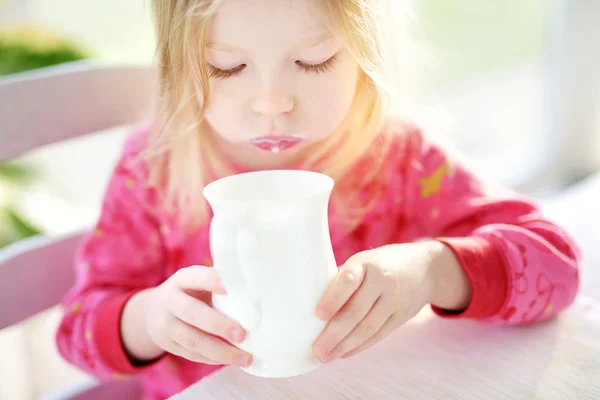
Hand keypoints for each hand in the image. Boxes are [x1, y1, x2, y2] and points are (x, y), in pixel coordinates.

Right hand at [124, 265, 252, 366]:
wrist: (153, 311)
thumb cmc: (189, 293)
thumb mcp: (197, 282)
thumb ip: (218, 284)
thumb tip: (253, 294)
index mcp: (181, 279)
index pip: (195, 277)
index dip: (211, 281)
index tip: (229, 288)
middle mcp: (170, 301)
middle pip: (192, 313)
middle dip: (218, 325)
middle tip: (242, 334)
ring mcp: (166, 325)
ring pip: (193, 340)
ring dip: (221, 351)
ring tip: (245, 357)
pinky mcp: (168, 345)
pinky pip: (192, 355)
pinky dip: (214, 359)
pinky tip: (232, 360)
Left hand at [312, 241, 470, 361]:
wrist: (424, 268)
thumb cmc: (380, 264)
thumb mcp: (363, 262)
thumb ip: (341, 280)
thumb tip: (310, 303)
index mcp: (367, 263)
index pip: (348, 280)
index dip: (333, 298)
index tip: (318, 315)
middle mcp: (382, 281)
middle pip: (357, 310)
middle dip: (335, 333)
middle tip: (317, 349)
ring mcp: (394, 300)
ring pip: (368, 327)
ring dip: (345, 345)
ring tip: (326, 357)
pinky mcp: (402, 316)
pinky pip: (378, 335)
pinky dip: (359, 346)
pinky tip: (343, 353)